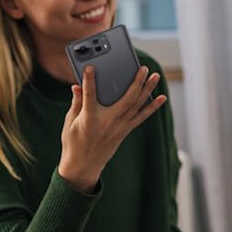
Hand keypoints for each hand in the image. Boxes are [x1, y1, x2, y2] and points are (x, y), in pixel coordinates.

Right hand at [58, 65, 165, 192]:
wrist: (84, 165)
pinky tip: (161, 97)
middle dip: (136, 82)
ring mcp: (120, 126)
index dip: (89, 80)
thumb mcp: (70, 121)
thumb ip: (77, 102)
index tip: (91, 67)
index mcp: (89, 117)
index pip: (89, 95)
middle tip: (143, 68)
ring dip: (148, 89)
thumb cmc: (74, 142)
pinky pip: (142, 117)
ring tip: (155, 76)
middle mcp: (108, 121)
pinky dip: (152, 107)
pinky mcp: (126, 130)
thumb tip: (77, 86)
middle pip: (126, 98)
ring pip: (137, 105)